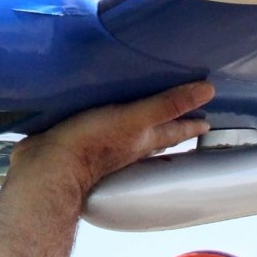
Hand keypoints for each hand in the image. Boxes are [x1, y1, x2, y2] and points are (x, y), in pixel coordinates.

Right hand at [5, 81, 213, 207]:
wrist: (48, 166)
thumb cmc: (93, 143)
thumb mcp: (135, 119)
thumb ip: (167, 104)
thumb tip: (208, 91)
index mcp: (144, 140)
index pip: (175, 131)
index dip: (191, 125)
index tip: (207, 123)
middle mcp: (128, 145)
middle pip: (157, 136)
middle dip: (171, 127)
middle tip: (185, 120)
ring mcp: (105, 145)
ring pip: (132, 135)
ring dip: (143, 127)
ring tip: (149, 117)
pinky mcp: (81, 139)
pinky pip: (104, 129)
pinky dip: (111, 123)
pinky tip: (104, 116)